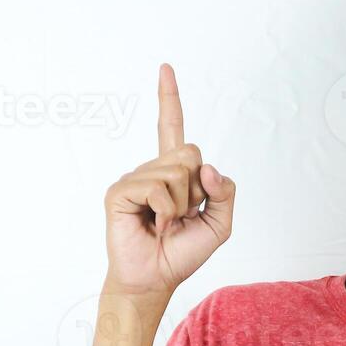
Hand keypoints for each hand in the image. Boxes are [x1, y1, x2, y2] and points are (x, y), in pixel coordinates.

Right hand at [102, 63, 235, 295]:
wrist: (155, 278)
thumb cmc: (182, 253)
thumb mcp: (219, 224)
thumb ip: (226, 193)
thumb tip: (209, 169)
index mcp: (174, 173)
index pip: (173, 129)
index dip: (170, 99)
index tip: (166, 68)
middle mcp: (152, 170)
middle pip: (191, 153)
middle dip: (197, 190)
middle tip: (180, 216)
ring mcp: (134, 179)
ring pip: (177, 172)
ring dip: (181, 205)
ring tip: (165, 224)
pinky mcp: (120, 191)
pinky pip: (157, 188)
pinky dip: (165, 212)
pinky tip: (154, 226)